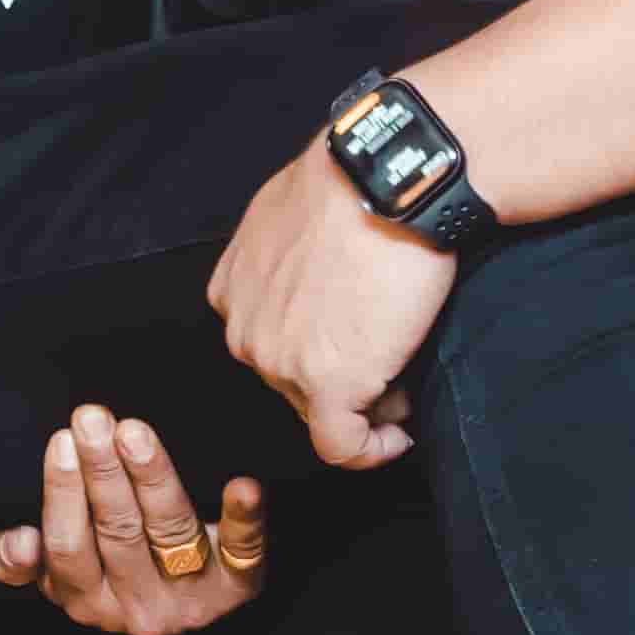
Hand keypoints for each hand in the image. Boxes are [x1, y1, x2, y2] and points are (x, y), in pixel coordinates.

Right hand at [0, 405, 270, 634]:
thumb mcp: (56, 572)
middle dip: (103, 469)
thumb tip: (18, 541)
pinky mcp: (237, 586)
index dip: (63, 495)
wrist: (187, 604)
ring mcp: (189, 598)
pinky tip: (243, 487)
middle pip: (117, 531)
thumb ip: (15, 562)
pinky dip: (242, 518)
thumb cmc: (109, 568)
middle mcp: (137, 608)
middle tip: (93, 418)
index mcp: (86, 600)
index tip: (62, 441)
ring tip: (135, 432)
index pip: (67, 549)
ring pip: (168, 529)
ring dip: (152, 476)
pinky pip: (242, 552)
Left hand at [209, 137, 456, 468]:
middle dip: (340, 379)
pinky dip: (371, 451)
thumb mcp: (286, 213)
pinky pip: (342, 445)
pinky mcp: (329, 385)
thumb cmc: (353, 184)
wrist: (388, 183)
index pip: (271, 344)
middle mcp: (244, 332)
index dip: (314, 351)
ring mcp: (281, 363)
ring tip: (403, 379)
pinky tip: (397, 438)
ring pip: (320, 413)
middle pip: (293, 382)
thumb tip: (315, 273)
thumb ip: (282, 256)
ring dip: (363, 405)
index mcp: (232, 291)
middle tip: (388, 361)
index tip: (352, 347)